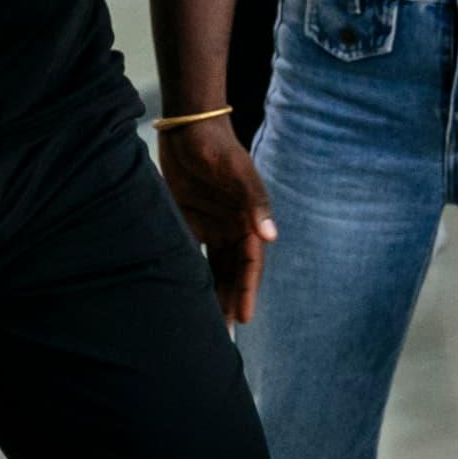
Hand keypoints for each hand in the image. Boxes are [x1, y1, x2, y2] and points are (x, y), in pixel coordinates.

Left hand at [160, 115, 274, 324]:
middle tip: (223, 330)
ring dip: (213, 291)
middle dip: (230, 298)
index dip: (247, 289)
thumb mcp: (239, 172)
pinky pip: (193, 253)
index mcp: (248, 219)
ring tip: (209, 321)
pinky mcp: (189, 220)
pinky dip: (192, 272)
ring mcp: (211, 225)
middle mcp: (232, 226)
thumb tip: (271, 236)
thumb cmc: (218, 148)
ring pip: (214, 267)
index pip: (250, 263)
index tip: (244, 316)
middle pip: (233, 270)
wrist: (189, 128)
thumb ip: (254, 202)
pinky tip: (186, 293)